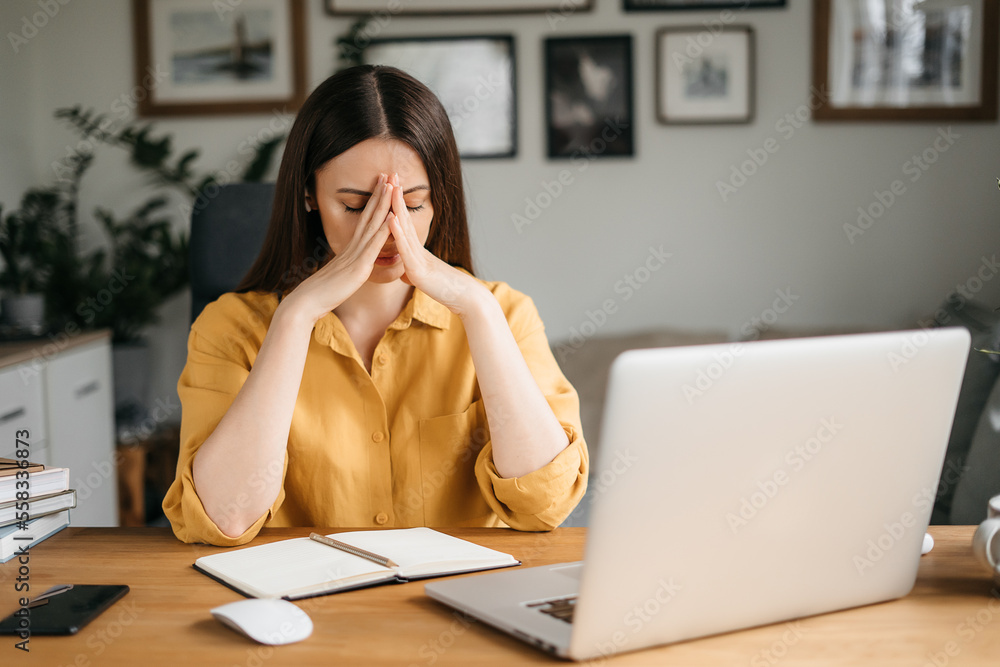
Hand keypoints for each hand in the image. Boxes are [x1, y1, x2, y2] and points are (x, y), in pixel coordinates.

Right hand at [280, 173, 394, 323]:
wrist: (307, 303)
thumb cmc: (322, 293)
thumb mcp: (339, 276)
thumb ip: (346, 267)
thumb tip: (350, 265)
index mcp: (350, 249)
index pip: (364, 220)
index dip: (374, 202)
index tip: (381, 186)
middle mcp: (353, 247)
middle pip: (369, 215)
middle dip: (380, 194)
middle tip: (388, 174)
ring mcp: (356, 255)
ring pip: (373, 224)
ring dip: (383, 204)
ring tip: (392, 185)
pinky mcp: (359, 267)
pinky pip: (373, 246)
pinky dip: (383, 231)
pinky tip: (392, 218)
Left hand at [386, 172, 485, 315]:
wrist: (463, 299)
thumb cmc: (446, 290)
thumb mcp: (424, 280)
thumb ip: (414, 273)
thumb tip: (405, 273)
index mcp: (416, 252)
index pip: (403, 224)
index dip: (396, 204)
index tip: (390, 186)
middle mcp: (417, 250)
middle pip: (404, 218)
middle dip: (396, 196)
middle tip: (391, 173)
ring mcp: (418, 258)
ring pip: (405, 229)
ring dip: (397, 207)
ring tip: (390, 187)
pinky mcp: (418, 270)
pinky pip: (406, 249)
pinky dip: (397, 233)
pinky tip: (391, 218)